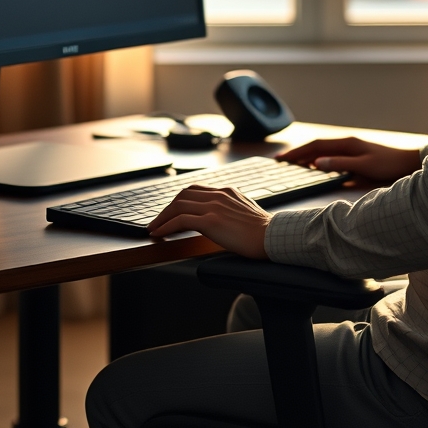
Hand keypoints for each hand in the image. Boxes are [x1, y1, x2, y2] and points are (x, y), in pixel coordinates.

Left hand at [147, 184, 270, 257]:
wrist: (273, 237)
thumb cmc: (264, 232)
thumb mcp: (246, 213)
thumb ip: (232, 210)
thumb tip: (222, 219)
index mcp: (227, 192)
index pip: (195, 190)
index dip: (179, 200)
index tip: (170, 211)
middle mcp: (218, 195)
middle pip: (182, 195)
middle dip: (167, 209)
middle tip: (157, 221)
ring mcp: (214, 206)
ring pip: (178, 206)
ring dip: (162, 218)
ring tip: (153, 228)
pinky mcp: (211, 220)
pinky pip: (180, 221)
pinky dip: (166, 226)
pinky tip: (159, 234)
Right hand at [276, 137, 421, 182]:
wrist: (408, 162)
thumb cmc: (388, 164)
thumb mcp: (364, 166)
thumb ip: (340, 164)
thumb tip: (317, 162)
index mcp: (346, 144)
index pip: (315, 147)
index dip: (298, 152)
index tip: (282, 159)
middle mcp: (346, 143)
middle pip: (316, 147)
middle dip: (298, 153)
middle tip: (280, 161)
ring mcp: (350, 148)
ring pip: (323, 151)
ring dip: (307, 156)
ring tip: (292, 163)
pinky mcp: (355, 155)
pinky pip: (331, 156)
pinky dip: (319, 160)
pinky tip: (315, 167)